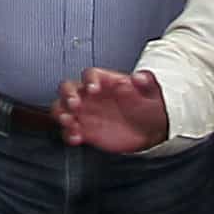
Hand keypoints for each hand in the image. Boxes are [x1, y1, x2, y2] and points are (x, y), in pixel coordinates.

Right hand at [56, 66, 170, 151]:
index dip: (89, 80)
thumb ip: (146, 83)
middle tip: (74, 105)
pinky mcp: (85, 130)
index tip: (93, 89)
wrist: (149, 128)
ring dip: (62, 114)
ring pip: (62, 108)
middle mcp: (90, 95)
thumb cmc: (148, 104)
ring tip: (69, 122)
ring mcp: (86, 113)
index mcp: (105, 81)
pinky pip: (69, 130)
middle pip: (68, 88)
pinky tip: (76, 138)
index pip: (90, 74)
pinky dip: (69, 134)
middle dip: (68, 95)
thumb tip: (139, 77)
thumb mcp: (151, 91)